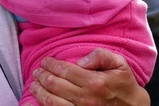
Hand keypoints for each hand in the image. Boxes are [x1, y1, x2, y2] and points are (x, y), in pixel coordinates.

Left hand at [29, 48, 148, 104]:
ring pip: (52, 101)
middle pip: (55, 85)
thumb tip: (80, 60)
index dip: (52, 64)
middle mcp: (86, 98)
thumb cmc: (124, 84)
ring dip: (39, 91)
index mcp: (95, 82)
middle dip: (42, 76)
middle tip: (37, 71)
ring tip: (35, 83)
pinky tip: (34, 101)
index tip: (45, 61)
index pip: (65, 70)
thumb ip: (101, 55)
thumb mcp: (119, 64)